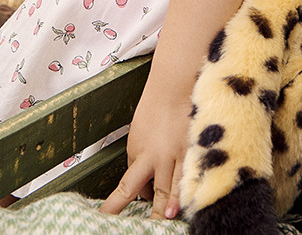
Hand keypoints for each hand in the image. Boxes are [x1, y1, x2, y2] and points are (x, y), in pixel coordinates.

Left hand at [99, 77, 190, 219]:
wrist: (175, 83)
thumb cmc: (156, 106)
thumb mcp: (138, 134)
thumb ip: (140, 161)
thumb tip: (144, 187)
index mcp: (138, 153)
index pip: (126, 188)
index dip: (116, 206)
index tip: (106, 218)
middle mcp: (156, 157)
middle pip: (152, 193)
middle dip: (150, 214)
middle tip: (143, 229)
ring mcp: (177, 154)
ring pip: (173, 188)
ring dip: (170, 207)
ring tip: (168, 220)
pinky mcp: (195, 148)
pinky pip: (193, 175)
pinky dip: (191, 190)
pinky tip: (193, 201)